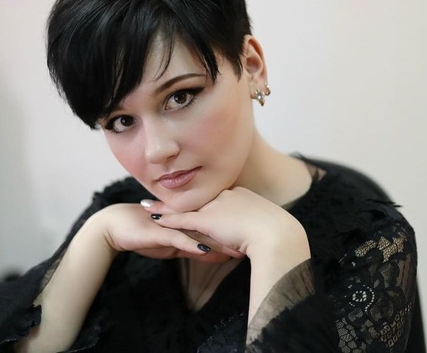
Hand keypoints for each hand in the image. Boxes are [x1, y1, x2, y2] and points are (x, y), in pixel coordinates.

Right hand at [89, 204, 240, 262]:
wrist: (115, 227)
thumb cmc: (143, 233)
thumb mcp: (171, 243)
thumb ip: (191, 246)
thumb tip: (211, 252)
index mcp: (185, 219)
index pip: (213, 224)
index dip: (232, 230)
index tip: (252, 237)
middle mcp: (180, 219)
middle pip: (211, 228)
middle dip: (231, 236)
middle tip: (253, 243)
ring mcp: (170, 225)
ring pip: (198, 233)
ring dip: (218, 242)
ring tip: (237, 250)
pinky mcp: (159, 233)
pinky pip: (178, 240)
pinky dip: (192, 245)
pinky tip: (205, 251)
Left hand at [142, 187, 309, 261]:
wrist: (276, 234)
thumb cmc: (277, 233)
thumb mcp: (267, 224)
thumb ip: (256, 224)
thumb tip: (254, 233)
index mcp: (239, 194)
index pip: (214, 195)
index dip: (199, 196)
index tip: (188, 194)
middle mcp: (224, 195)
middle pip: (196, 196)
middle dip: (177, 196)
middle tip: (158, 192)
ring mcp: (215, 207)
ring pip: (184, 206)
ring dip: (165, 207)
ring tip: (148, 205)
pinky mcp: (207, 220)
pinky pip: (182, 219)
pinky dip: (167, 219)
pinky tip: (154, 219)